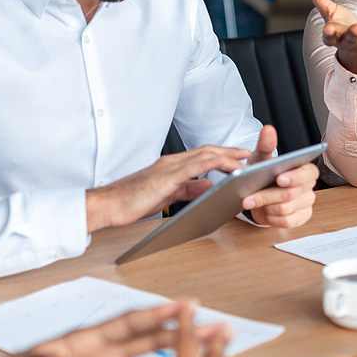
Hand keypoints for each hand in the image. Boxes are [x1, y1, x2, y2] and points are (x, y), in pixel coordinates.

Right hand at [85, 146, 249, 230]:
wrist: (109, 204)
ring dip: (224, 155)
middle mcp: (171, 163)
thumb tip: (208, 184)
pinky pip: (190, 167)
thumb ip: (188, 188)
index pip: (202, 155)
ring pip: (202, 156)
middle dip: (229, 151)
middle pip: (206, 151)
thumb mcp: (168, 194)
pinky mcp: (164, 178)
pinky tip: (220, 161)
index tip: (239, 156)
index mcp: (171, 166)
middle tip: (248, 153)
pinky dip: (207, 162)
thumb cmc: (133, 200)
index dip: (222, 154)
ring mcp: (168, 168)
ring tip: (242, 158)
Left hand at [241, 125, 318, 227]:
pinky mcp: (300, 218)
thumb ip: (265, 145)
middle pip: (291, 194)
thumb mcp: (261, 159)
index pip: (308, 173)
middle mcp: (309, 187)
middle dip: (266, 196)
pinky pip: (287, 222)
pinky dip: (271, 218)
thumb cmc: (263, 174)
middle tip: (247, 198)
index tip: (279, 178)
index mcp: (305, 169)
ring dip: (265, 207)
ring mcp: (306, 203)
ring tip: (251, 202)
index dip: (295, 177)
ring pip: (286, 209)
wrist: (260, 194)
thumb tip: (268, 129)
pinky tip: (264, 212)